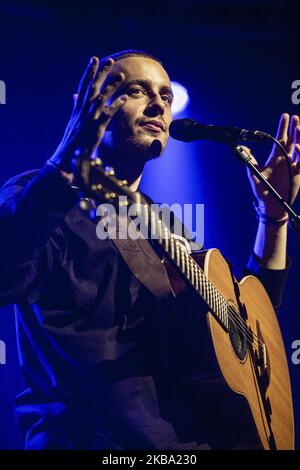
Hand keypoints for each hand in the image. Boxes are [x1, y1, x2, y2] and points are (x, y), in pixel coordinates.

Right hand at [48, 56, 126, 172]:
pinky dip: (116, 105)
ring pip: (100, 98)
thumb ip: (76, 106)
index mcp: (77, 109)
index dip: (89, 72)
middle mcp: (82, 111)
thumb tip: (74, 95)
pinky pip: (107, 114)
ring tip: (121, 76)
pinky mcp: (95, 129)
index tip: (94, 59)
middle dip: (100, 73)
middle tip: (109, 60)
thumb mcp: (74, 121)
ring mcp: (88, 119)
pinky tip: (125, 98)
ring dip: (110, 86)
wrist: (67, 158)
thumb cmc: (72, 141)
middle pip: (91, 87)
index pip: (83, 86)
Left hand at [246, 113, 299, 217]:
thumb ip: (249, 159)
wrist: (271, 205)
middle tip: (295, 117)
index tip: (285, 116)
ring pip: (299, 148)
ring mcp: (293, 166)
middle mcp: (285, 160)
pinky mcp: (298, 174)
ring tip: (298, 127)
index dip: (283, 127)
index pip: (281, 139)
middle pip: (292, 140)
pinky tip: (298, 148)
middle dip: (294, 128)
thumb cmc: (262, 190)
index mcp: (276, 158)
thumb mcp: (253, 172)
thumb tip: (242, 147)